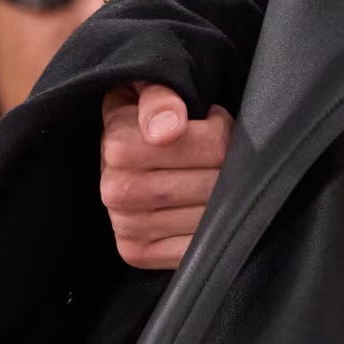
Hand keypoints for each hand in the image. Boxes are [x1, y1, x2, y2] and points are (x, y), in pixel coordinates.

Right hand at [100, 83, 232, 269]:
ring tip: (208, 176)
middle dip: (228, 166)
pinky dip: (211, 230)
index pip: (212, 145)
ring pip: (209, 217)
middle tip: (219, 154)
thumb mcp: (151, 89)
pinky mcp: (137, 254)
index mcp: (118, 145)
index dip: (223, 131)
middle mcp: (116, 191)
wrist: (126, 156)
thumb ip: (161, 97)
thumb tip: (167, 130)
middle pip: (213, 183)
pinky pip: (197, 248)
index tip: (212, 122)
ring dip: (224, 198)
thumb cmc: (150, 116)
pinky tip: (201, 208)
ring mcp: (126, 227)